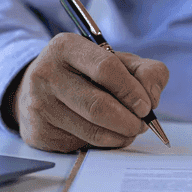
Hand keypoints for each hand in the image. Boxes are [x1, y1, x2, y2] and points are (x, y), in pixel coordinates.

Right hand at [11, 32, 169, 151]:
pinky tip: (103, 134)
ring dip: (119, 136)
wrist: (41, 90)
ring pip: (91, 130)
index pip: (106, 68)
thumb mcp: (117, 61)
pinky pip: (80, 144)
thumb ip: (145, 71)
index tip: (146, 106)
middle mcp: (46, 74)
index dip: (132, 91)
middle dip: (129, 121)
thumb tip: (152, 98)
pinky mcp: (39, 132)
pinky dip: (101, 144)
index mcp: (66, 47)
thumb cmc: (87, 74)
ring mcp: (39, 104)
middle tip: (141, 125)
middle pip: (98, 106)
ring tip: (128, 131)